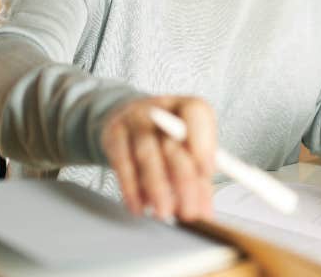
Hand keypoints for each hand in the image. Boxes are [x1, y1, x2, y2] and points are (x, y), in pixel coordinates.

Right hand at [100, 96, 216, 221]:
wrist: (130, 121)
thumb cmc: (167, 138)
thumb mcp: (188, 148)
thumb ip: (199, 176)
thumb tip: (205, 210)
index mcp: (187, 107)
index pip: (196, 114)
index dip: (203, 143)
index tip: (207, 173)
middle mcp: (160, 109)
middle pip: (172, 143)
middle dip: (183, 182)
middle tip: (188, 211)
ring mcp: (134, 120)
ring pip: (146, 155)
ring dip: (157, 188)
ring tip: (164, 213)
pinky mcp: (114, 134)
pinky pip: (122, 164)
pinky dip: (131, 189)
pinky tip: (139, 207)